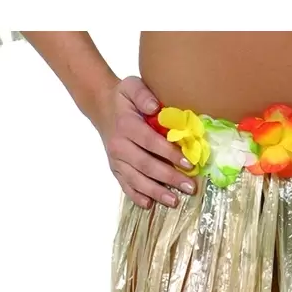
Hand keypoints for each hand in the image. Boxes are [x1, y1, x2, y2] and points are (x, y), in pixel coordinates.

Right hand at [89, 76, 197, 207]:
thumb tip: (155, 107)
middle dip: (169, 177)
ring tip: (174, 201)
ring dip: (156, 192)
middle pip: (145, 165)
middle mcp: (119, 145)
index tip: (188, 163)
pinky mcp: (115, 169)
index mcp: (126, 125)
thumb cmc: (123, 99)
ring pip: (136, 179)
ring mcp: (116, 160)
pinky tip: (149, 205)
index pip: (149, 141)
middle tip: (190, 187)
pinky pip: (125, 185)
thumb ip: (143, 94)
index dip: (169, 153)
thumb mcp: (132, 86)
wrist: (101, 108)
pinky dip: (136, 196)